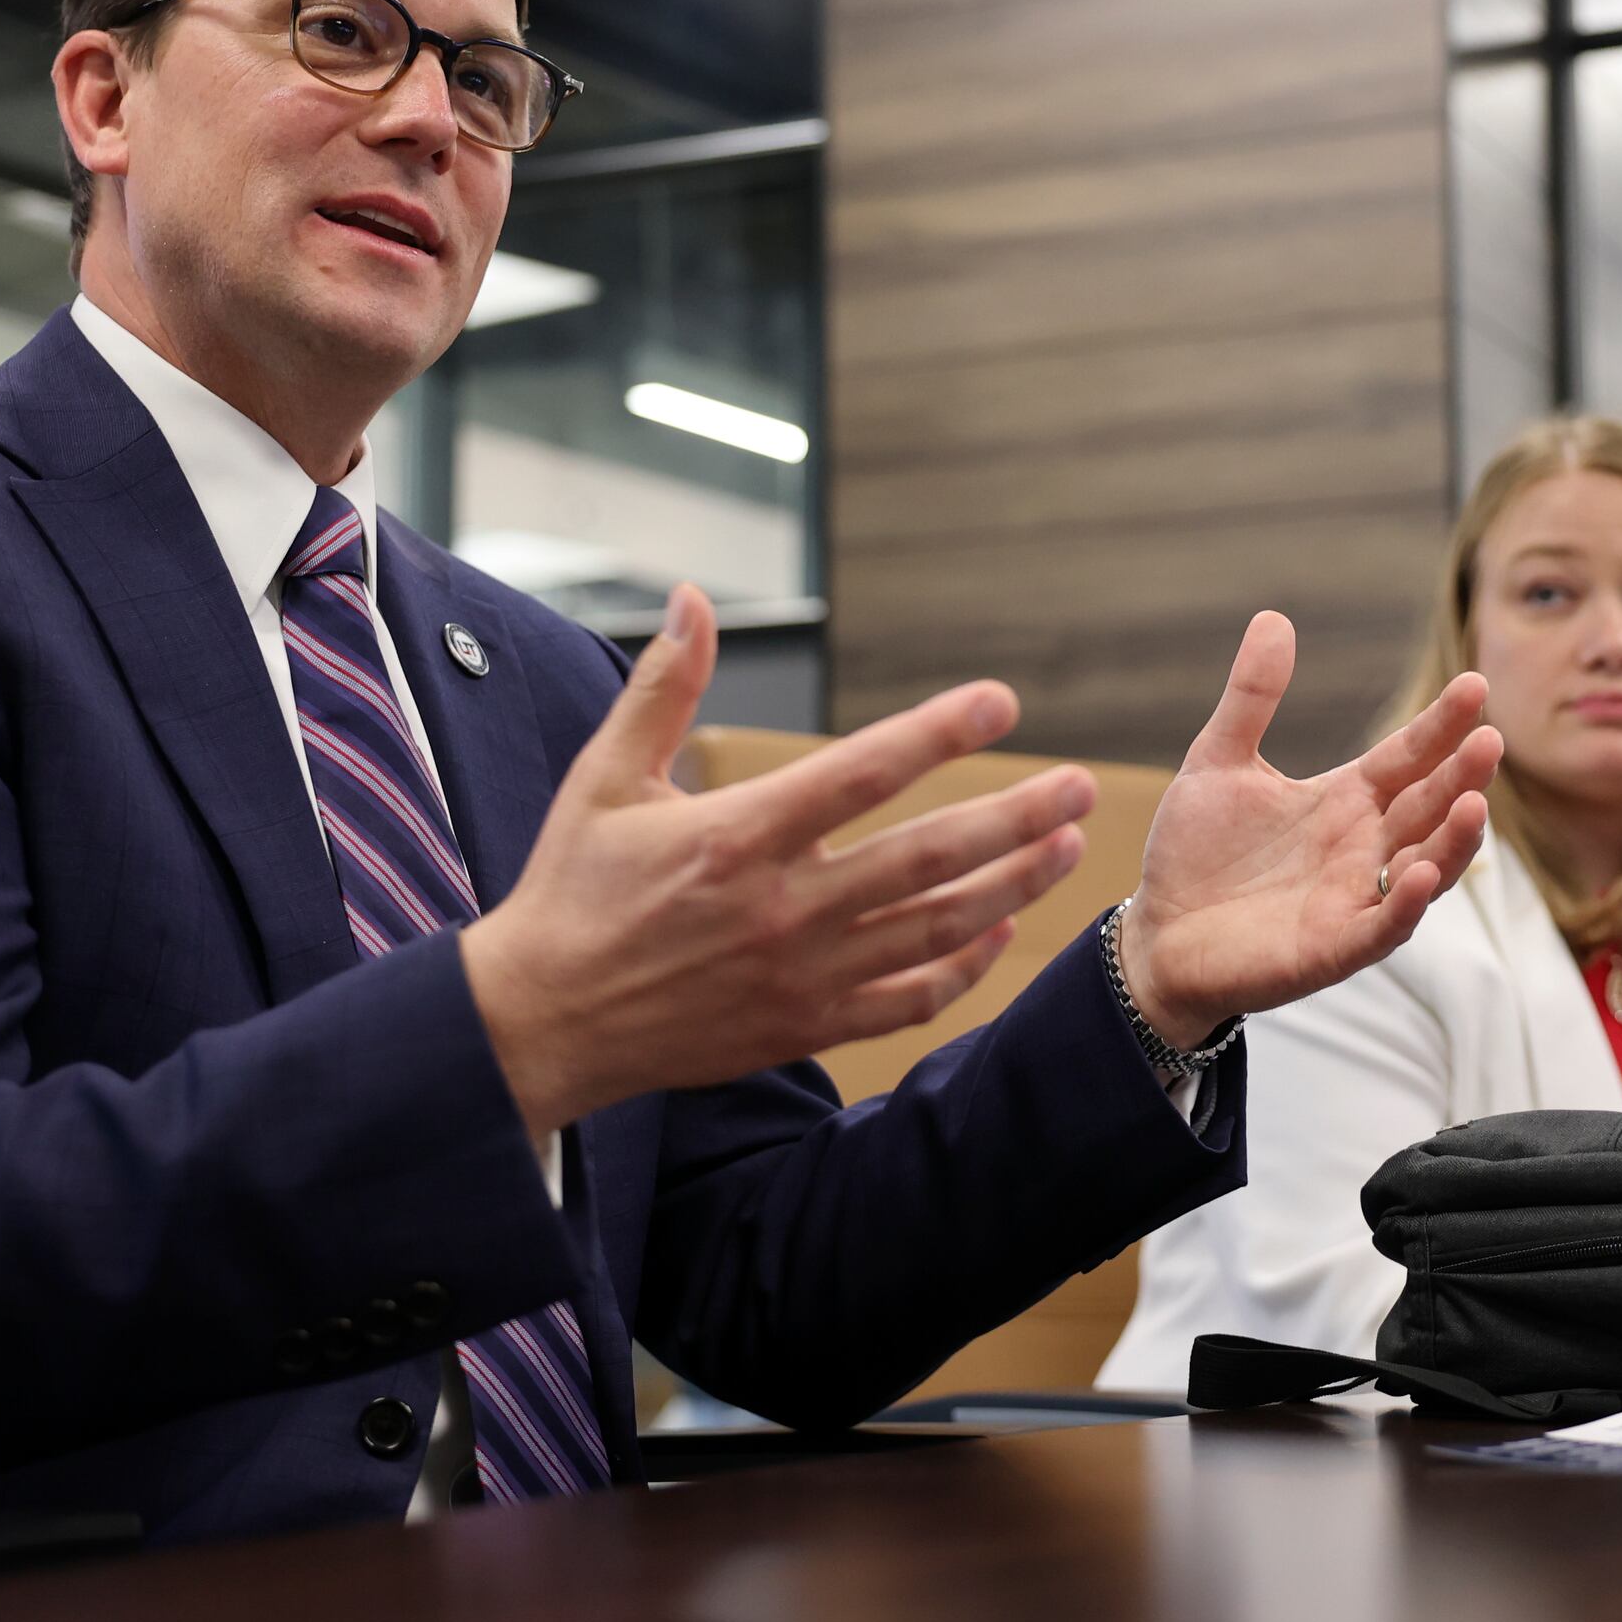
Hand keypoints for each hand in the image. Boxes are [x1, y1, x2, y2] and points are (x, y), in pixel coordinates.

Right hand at [461, 585, 1099, 1141]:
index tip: (1000, 700)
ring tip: (1064, 847)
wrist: (542, 1023)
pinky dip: (964, 966)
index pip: (863, 770)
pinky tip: (1000, 929)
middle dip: (1015, 818)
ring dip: (1010, 884)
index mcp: (737, 836)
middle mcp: (784, 907)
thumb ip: (663, 688)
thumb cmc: (571, 890)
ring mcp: (802, 975)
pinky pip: (908, 998)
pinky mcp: (804, 1025)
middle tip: (1079, 786)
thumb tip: (691, 596)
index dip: (939, 730)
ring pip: (935, 927)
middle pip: (928, 856)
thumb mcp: (605, 778)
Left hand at [1119, 613, 1499, 1045]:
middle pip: (1427, 805)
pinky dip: (1408, 903)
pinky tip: (1423, 874)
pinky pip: (1384, 925)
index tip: (1474, 684)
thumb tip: (1273, 617)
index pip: (1407, 756)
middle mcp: (1364, 846)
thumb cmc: (1196, 853)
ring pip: (1425, 865)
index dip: (1440, 724)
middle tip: (1489, 739)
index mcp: (1345, 800)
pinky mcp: (1334, 946)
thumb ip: (1252, 697)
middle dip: (1461, 776)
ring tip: (1474, 804)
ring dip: (1452, 839)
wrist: (1156, 933)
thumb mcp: (1218, 762)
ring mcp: (1355, 897)